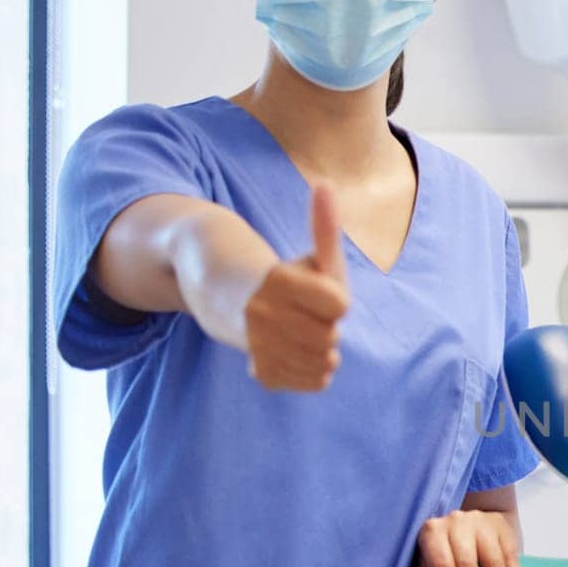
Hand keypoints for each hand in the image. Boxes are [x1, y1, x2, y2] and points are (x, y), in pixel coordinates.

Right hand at [243, 186, 349, 391]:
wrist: (228, 301)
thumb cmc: (284, 277)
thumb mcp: (309, 254)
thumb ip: (324, 226)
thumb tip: (325, 185)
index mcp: (279, 283)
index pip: (340, 306)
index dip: (334, 301)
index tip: (316, 294)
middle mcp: (263, 315)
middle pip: (333, 337)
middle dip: (327, 326)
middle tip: (305, 315)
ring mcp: (259, 347)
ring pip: (326, 363)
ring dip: (324, 350)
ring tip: (302, 333)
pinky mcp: (262, 372)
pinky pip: (314, 382)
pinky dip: (314, 370)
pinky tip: (296, 352)